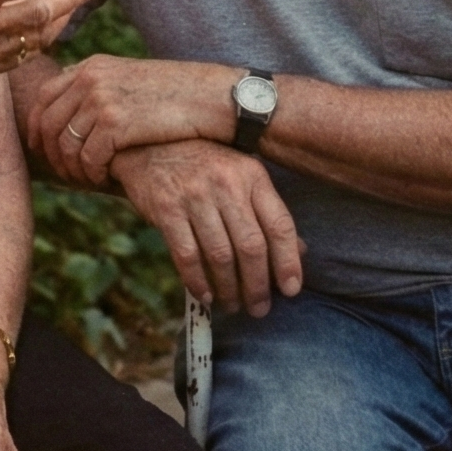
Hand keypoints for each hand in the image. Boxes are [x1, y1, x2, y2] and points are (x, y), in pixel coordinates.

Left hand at [34, 55, 237, 185]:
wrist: (212, 96)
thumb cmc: (175, 94)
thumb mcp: (129, 79)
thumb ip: (98, 89)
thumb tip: (70, 116)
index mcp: (91, 65)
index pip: (43, 97)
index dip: (38, 128)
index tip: (42, 150)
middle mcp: (90, 77)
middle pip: (48, 124)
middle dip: (52, 155)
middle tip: (66, 174)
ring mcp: (101, 98)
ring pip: (66, 145)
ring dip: (74, 169)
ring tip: (90, 180)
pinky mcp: (116, 122)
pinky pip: (88, 158)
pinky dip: (94, 174)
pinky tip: (107, 179)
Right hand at [113, 139, 303, 316]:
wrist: (152, 142)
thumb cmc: (205, 165)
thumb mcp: (242, 176)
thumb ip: (267, 212)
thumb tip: (299, 252)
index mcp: (252, 176)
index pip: (279, 225)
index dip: (288, 262)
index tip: (291, 290)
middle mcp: (226, 183)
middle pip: (251, 246)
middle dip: (258, 285)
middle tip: (259, 308)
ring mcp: (195, 194)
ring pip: (220, 255)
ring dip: (229, 289)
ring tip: (233, 305)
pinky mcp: (167, 207)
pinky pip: (187, 255)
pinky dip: (198, 281)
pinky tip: (206, 295)